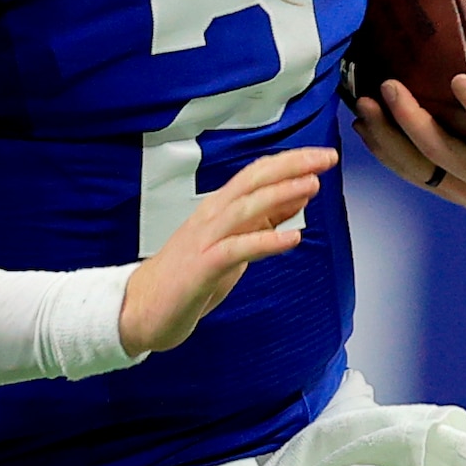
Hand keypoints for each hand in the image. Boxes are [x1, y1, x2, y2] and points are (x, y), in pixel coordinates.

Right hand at [118, 144, 334, 355]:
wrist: (140, 309)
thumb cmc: (187, 277)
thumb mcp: (233, 244)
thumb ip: (263, 221)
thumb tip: (298, 195)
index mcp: (218, 209)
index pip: (256, 174)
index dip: (290, 162)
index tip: (321, 156)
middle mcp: (211, 216)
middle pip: (253, 181)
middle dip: (291, 167)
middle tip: (325, 157)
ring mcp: (205, 240)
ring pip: (246, 208)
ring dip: (280, 194)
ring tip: (312, 185)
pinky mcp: (202, 267)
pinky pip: (237, 249)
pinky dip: (265, 241)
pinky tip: (291, 237)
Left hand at [354, 25, 465, 220]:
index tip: (458, 79)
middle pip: (445, 153)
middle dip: (413, 122)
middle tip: (388, 86)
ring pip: (420, 168)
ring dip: (387, 139)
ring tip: (363, 105)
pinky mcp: (449, 193)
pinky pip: (413, 175)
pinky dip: (386, 153)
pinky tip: (364, 127)